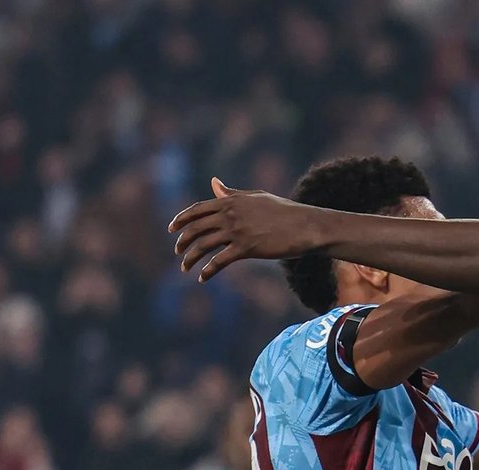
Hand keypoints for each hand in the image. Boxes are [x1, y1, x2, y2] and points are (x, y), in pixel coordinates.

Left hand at [169, 178, 325, 280]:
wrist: (306, 226)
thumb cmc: (284, 211)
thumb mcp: (256, 197)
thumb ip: (231, 193)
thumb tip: (213, 183)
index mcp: (231, 201)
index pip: (197, 209)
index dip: (181, 219)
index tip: (172, 229)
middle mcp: (230, 215)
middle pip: (196, 228)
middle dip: (183, 241)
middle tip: (178, 251)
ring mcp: (238, 231)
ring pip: (203, 245)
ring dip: (190, 258)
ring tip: (185, 267)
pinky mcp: (247, 248)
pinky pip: (219, 261)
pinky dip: (208, 270)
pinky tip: (202, 278)